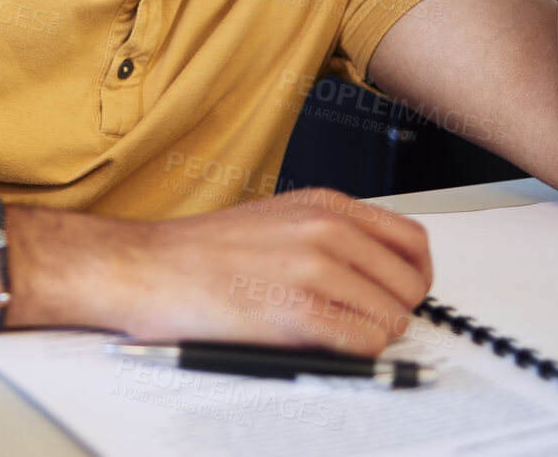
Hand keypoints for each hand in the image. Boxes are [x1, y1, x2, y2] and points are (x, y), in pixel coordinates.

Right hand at [108, 188, 431, 354]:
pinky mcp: (298, 311)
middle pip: (411, 282)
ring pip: (393, 316)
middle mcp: (324, 229)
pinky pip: (366, 343)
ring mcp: (312, 267)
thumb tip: (376, 273)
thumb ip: (329, 236)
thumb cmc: (198, 253)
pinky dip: (356, 354)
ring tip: (334, 333)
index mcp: (322, 204)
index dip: (412, 275)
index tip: (397, 293)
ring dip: (372, 335)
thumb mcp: (276, 219)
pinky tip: (322, 345)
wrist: (145, 268)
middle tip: (365, 320)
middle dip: (395, 309)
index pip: (411, 240)